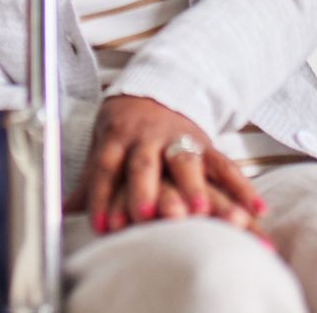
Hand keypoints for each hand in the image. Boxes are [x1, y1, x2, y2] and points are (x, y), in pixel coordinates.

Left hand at [75, 95, 262, 232]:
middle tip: (148, 215)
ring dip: (193, 184)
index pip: (107, 166)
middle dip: (146, 188)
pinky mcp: (207, 145)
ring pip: (185, 160)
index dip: (102, 195)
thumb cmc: (121, 130)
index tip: (103, 225)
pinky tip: (256, 209)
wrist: (154, 90)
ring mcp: (179, 139)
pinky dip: (242, 187)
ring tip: (200, 209)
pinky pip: (226, 165)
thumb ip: (88, 181)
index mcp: (117, 137)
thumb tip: (60, 211)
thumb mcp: (102, 147)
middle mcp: (147, 137)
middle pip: (144, 162)